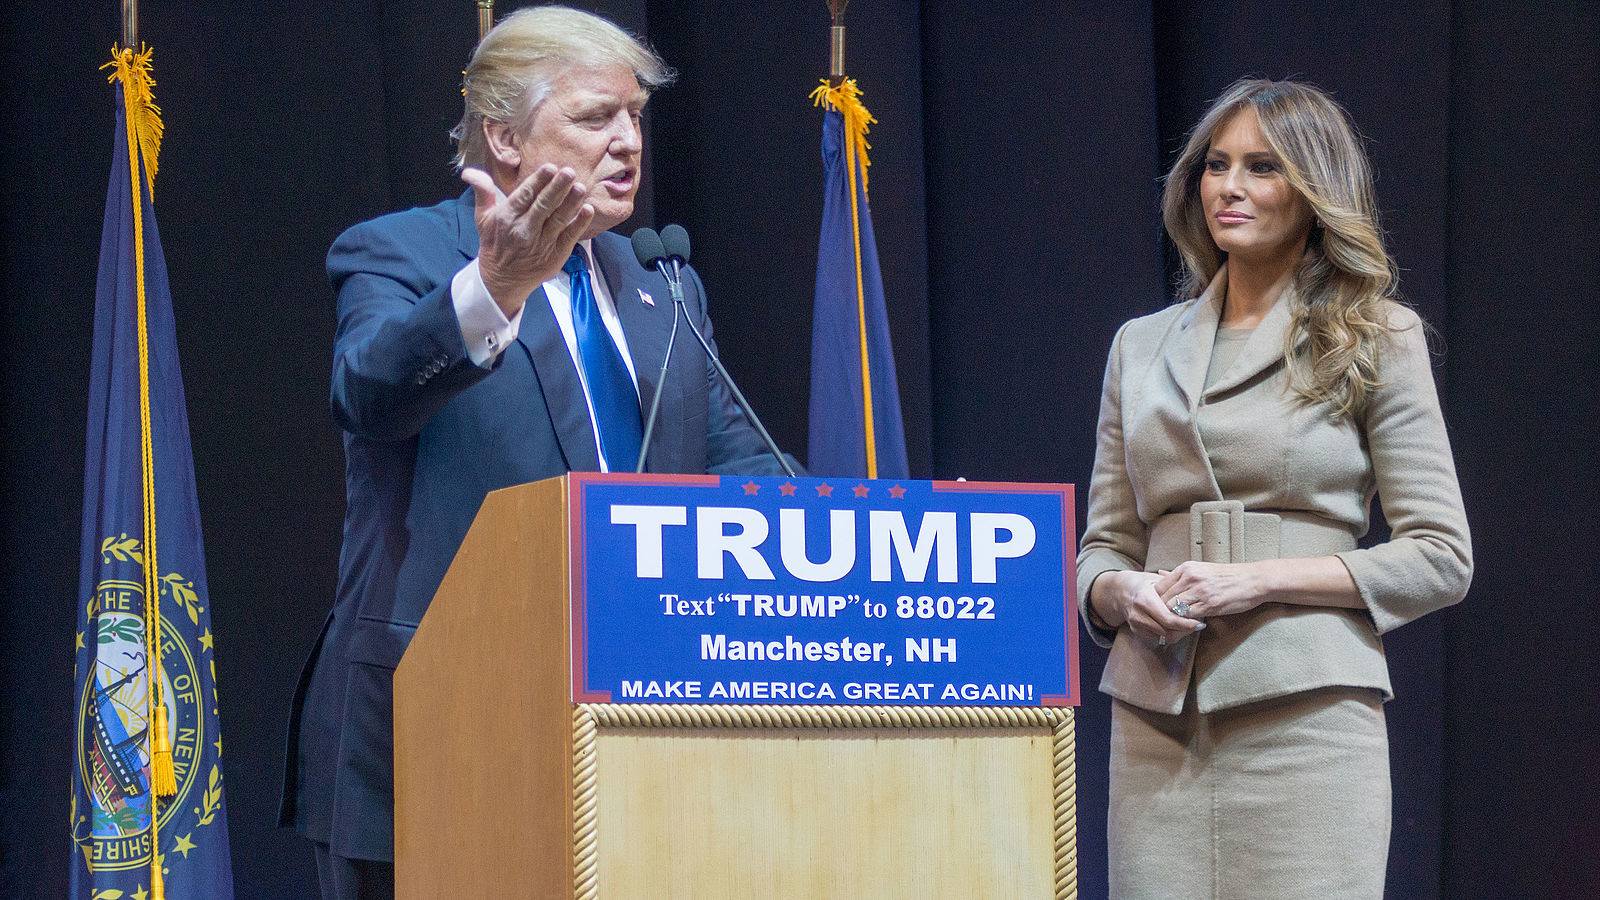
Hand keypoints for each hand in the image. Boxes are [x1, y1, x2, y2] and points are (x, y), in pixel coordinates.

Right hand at [460, 164, 595, 316]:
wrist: (502, 280)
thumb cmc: (495, 243)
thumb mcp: (483, 217)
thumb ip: (482, 192)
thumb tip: (469, 172)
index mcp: (507, 218)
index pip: (524, 196)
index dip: (538, 181)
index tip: (550, 167)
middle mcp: (524, 230)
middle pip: (544, 205)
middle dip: (557, 187)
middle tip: (569, 171)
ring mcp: (542, 244)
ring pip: (559, 219)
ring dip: (571, 202)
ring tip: (580, 187)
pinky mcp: (555, 255)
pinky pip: (570, 236)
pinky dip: (579, 223)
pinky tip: (588, 210)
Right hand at [1099, 569, 1204, 647]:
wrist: (1120, 591)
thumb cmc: (1144, 583)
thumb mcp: (1158, 581)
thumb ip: (1176, 590)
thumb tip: (1196, 597)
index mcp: (1144, 599)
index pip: (1169, 620)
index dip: (1187, 624)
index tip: (1200, 623)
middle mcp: (1138, 614)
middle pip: (1168, 632)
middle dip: (1186, 631)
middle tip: (1198, 625)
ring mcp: (1136, 624)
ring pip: (1165, 638)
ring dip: (1180, 633)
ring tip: (1189, 624)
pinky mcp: (1136, 631)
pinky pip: (1158, 639)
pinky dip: (1170, 634)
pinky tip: (1177, 627)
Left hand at [1154, 561, 1265, 619]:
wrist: (1253, 580)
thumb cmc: (1226, 576)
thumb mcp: (1200, 568)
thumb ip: (1179, 574)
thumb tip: (1159, 574)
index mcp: (1186, 568)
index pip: (1158, 587)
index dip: (1158, 600)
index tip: (1163, 608)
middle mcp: (1190, 578)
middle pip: (1163, 599)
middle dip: (1163, 611)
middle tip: (1167, 619)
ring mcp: (1200, 591)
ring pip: (1174, 609)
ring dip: (1174, 618)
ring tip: (1178, 622)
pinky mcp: (1210, 604)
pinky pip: (1189, 616)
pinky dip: (1187, 622)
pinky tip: (1191, 622)